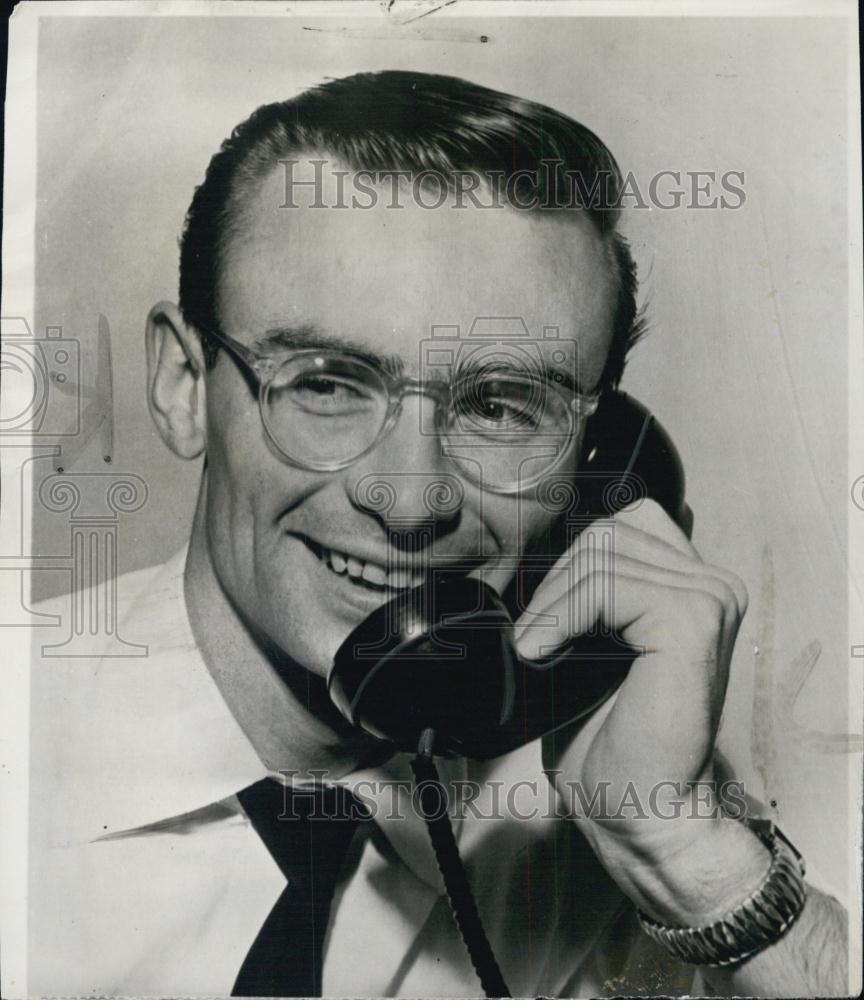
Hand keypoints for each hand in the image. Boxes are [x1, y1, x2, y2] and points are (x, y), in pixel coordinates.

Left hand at [514, 499, 757, 922]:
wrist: (640, 805)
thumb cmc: (610, 736)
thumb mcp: (588, 643)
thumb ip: (585, 588)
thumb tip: (531, 552)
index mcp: (689, 584)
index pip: (618, 526)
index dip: (568, 565)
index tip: (540, 620)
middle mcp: (710, 583)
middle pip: (606, 532)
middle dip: (555, 582)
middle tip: (534, 641)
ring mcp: (708, 597)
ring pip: (601, 552)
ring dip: (553, 602)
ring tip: (539, 651)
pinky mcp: (692, 621)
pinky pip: (606, 584)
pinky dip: (562, 615)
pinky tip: (544, 653)